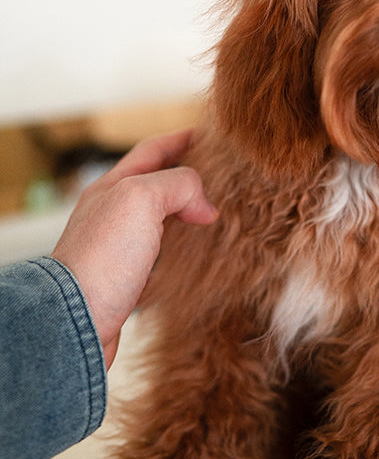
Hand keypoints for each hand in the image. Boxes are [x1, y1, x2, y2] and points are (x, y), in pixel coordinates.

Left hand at [51, 129, 217, 367]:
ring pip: (160, 217)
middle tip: (221, 175)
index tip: (212, 137)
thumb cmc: (101, 258)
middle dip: (188, 174)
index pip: (153, 150)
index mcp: (113, 186)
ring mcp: (118, 245)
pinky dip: (181, 243)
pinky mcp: (126, 277)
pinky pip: (160, 250)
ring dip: (186, 210)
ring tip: (214, 211)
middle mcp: (112, 212)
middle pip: (156, 182)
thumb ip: (178, 184)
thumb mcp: (141, 199)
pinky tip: (195, 251)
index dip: (183, 139)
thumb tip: (205, 205)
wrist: (76, 321)